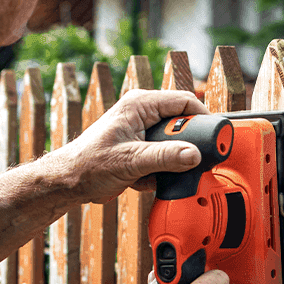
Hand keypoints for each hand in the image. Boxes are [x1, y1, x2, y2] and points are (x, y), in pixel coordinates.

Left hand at [55, 89, 208, 203]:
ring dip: (170, 162)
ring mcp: (142, 130)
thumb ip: (165, 157)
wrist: (68, 182)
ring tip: (156, 173)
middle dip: (185, 146)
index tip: (215, 137)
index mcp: (140, 104)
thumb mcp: (131, 161)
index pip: (184, 101)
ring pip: (174, 142)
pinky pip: (163, 156)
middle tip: (186, 162)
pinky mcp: (141, 147)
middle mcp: (143, 113)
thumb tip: (194, 155)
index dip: (203, 117)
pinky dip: (159, 171)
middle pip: (182, 122)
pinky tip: (144, 179)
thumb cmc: (88, 164)